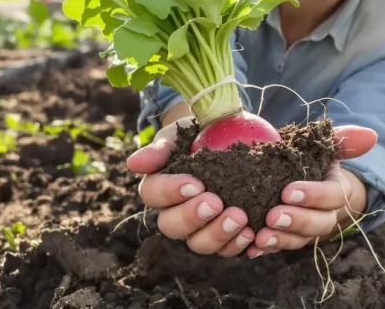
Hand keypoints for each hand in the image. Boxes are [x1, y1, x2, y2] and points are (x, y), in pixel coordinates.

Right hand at [126, 118, 254, 256]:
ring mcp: (198, 228)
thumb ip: (160, 148)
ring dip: (217, 234)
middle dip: (193, 217)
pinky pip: (226, 249)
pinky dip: (238, 244)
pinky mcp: (221, 237)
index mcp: (159, 187)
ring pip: (198, 243)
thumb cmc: (197, 135)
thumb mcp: (179, 135)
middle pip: (172, 226)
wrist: (224, 138)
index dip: (170, 192)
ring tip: (240, 217)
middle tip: (216, 203)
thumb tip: (133, 164)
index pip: (153, 194)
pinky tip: (251, 234)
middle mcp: (174, 212)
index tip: (194, 183)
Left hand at [246, 125, 376, 257]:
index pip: (334, 195)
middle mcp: (325, 213)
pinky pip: (278, 248)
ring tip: (260, 237)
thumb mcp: (323, 146)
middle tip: (273, 216)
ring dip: (281, 240)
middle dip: (298, 221)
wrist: (292, 173)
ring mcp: (306, 230)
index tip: (288, 191)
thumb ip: (344, 139)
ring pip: (300, 240)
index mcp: (337, 189)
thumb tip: (371, 135)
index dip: (314, 196)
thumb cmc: (309, 157)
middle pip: (321, 224)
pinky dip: (265, 250)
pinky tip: (250, 248)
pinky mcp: (287, 238)